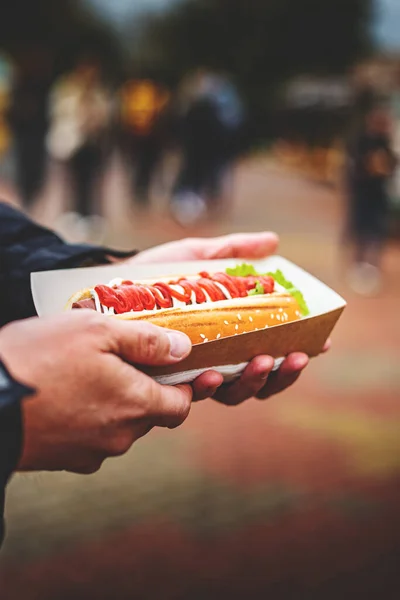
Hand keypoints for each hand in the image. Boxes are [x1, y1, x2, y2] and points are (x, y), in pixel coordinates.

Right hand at [0, 312, 192, 473]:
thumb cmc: (39, 358)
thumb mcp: (96, 330)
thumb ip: (147, 341)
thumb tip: (185, 350)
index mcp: (135, 404)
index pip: (183, 406)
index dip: (187, 387)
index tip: (186, 370)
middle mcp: (120, 436)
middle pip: (151, 414)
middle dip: (147, 390)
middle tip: (128, 361)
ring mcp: (91, 452)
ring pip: (121, 426)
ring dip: (117, 402)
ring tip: (92, 372)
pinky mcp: (66, 460)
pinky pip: (93, 437)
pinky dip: (92, 417)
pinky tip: (71, 394)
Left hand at [128, 231, 328, 404]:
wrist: (105, 289)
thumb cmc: (154, 275)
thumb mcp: (197, 257)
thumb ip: (233, 252)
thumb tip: (274, 242)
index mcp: (229, 336)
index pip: (270, 352)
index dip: (297, 352)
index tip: (320, 342)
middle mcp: (215, 359)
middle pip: (259, 380)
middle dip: (282, 373)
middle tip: (296, 355)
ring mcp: (192, 372)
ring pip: (233, 393)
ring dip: (254, 382)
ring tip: (263, 360)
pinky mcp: (165, 381)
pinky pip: (192, 395)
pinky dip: (208, 388)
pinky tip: (212, 376)